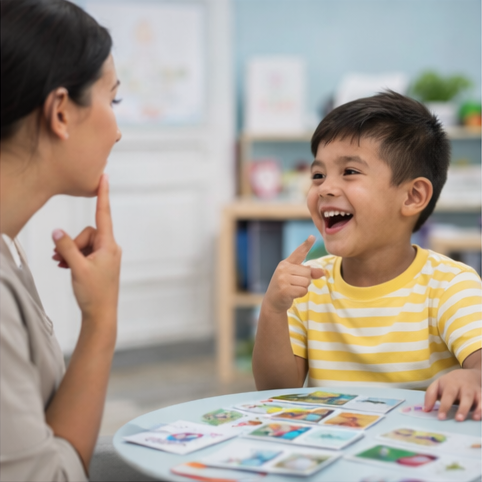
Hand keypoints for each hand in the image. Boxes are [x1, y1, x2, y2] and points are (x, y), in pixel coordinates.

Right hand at [51, 174, 121, 320]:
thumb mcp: (77, 268)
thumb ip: (66, 247)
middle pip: (87, 233)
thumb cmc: (94, 293)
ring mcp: (106, 256)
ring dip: (71, 252)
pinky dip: (74, 258)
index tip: (104, 177)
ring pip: (84, 244)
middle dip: (73, 243)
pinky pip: (85, 253)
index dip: (102, 195)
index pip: (104, 214)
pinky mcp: (101, 264)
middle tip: (63, 260)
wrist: (101, 315)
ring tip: (61, 264)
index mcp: (109, 246)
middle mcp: (110, 248)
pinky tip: (65, 267)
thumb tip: (57, 231)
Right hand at [263, 235, 324, 313]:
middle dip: (305, 280)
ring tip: (292, 289)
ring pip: (306, 281)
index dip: (306, 245)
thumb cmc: (285, 287)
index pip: (298, 253)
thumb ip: (309, 273)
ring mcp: (282, 279)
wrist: (273, 302)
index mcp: (286, 263)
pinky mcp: (285, 289)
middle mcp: (283, 269)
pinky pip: (303, 290)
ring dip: (303, 288)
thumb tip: (322, 272)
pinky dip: (300, 294)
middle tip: (294, 284)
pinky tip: (292, 294)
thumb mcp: (296, 278)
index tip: (313, 236)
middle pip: (307, 272)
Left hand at [424, 368, 481, 420]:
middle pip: (464, 396)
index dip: (444, 406)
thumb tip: (425, 410)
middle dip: (462, 408)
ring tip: (474, 418)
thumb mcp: (437, 385)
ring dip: (477, 409)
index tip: (441, 417)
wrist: (468, 374)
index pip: (448, 395)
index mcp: (451, 384)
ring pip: (478, 399)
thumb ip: (430, 396)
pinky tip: (480, 417)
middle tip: (458, 419)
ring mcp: (475, 391)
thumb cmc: (449, 383)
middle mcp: (464, 387)